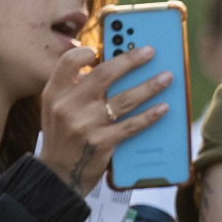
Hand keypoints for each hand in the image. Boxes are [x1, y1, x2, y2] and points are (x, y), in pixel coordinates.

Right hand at [35, 44, 170, 193]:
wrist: (58, 175)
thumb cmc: (63, 138)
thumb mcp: (56, 110)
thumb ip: (74, 89)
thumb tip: (107, 69)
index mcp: (54, 94)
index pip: (68, 62)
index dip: (87, 52)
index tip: (106, 46)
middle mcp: (68, 107)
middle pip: (104, 75)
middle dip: (130, 60)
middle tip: (150, 51)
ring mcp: (85, 126)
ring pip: (124, 99)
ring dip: (149, 86)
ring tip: (166, 77)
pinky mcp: (102, 144)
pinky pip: (131, 126)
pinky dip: (149, 116)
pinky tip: (163, 108)